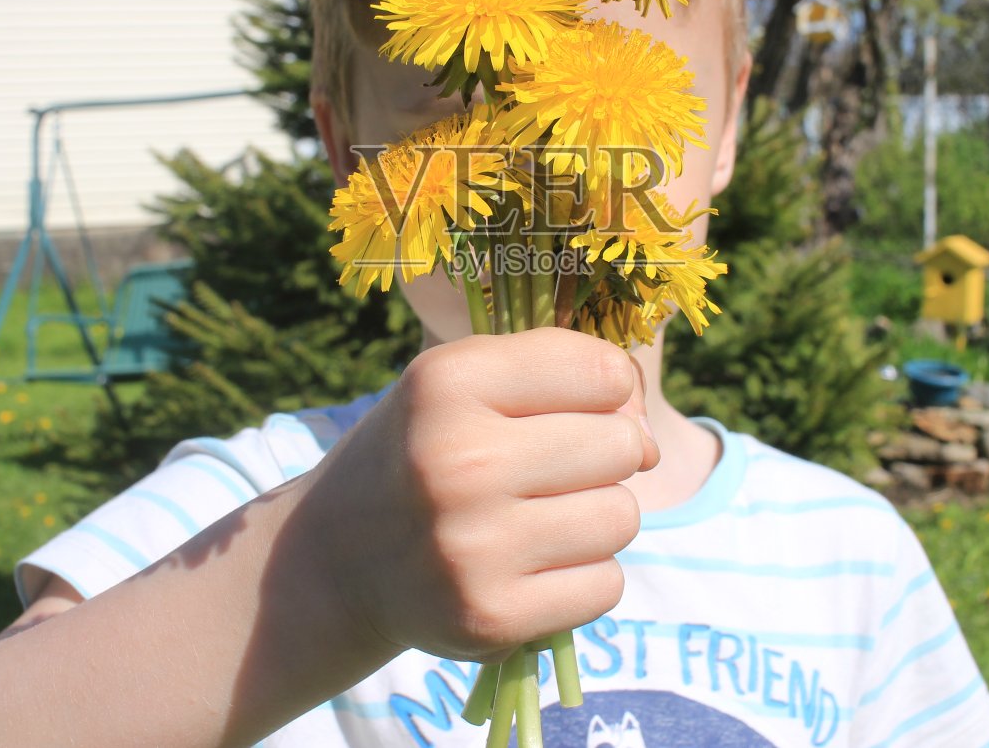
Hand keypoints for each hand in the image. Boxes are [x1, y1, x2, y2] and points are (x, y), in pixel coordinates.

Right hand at [297, 327, 658, 662]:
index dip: (605, 392)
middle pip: (621, 447)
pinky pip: (606, 586)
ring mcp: (473, 546)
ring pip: (622, 518)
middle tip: (543, 474)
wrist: (337, 560)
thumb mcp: (466, 382)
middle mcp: (458, 461)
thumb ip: (565, 376)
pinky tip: (530, 568)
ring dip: (595, 519)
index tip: (568, 411)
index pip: (603, 372)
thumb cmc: (424, 452)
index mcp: (449, 381)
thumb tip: (651, 443)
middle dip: (601, 459)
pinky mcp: (490, 617)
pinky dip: (583, 578)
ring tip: (535, 520)